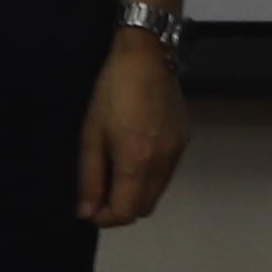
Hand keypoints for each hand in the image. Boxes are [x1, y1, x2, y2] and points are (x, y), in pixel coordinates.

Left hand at [75, 32, 186, 226]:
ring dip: (136, 193)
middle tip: (101, 189)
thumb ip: (89, 177)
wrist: (148, 54)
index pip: (125, 213)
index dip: (104, 217)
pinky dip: (150, 176)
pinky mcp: (184, 139)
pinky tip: (136, 152)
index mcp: (137, 162)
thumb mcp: (91, 134)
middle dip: (121, 208)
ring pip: (157, 192)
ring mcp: (177, 151)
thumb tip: (87, 212)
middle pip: (144, 209)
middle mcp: (163, 163)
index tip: (89, 205)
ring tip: (117, 169)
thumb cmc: (111, 92)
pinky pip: (166, 173)